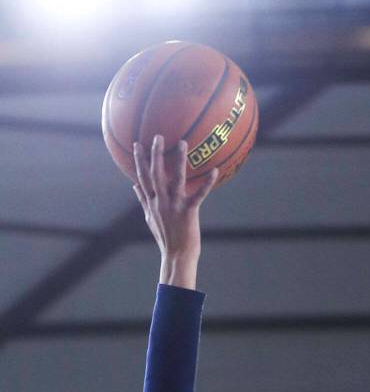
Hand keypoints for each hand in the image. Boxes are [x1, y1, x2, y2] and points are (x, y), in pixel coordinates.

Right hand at [133, 134, 218, 257]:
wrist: (176, 255)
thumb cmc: (165, 236)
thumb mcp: (149, 217)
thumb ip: (143, 199)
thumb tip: (133, 185)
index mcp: (152, 201)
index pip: (142, 177)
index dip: (139, 160)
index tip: (137, 144)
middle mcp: (161, 201)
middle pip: (156, 173)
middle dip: (156, 154)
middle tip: (159, 136)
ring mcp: (174, 205)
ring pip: (176, 179)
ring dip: (179, 160)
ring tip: (183, 143)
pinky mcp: (189, 211)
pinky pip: (199, 194)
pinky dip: (207, 183)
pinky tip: (214, 171)